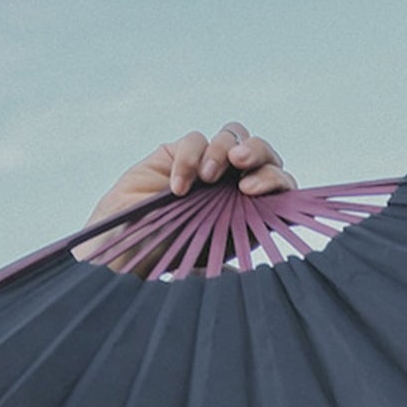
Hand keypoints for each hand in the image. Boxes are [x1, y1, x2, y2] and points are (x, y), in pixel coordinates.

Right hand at [76, 123, 297, 270]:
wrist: (127, 248)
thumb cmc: (170, 258)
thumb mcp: (212, 261)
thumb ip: (232, 255)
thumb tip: (255, 271)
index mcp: (251, 208)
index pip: (278, 183)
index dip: (274, 179)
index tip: (253, 190)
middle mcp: (233, 183)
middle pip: (261, 150)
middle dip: (257, 151)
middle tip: (239, 163)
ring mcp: (207, 165)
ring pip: (232, 135)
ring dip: (222, 149)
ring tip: (206, 178)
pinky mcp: (179, 152)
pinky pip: (194, 140)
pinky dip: (188, 158)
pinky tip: (177, 188)